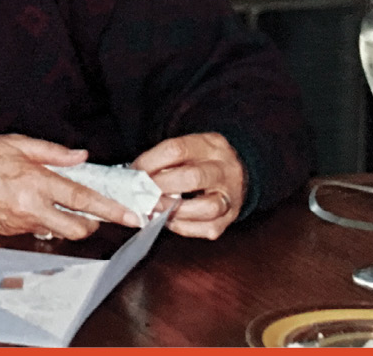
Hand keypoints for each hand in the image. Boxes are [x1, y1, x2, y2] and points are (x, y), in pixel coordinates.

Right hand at [0, 135, 141, 238]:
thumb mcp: (16, 143)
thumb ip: (52, 151)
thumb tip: (80, 156)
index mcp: (35, 183)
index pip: (82, 200)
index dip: (110, 210)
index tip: (130, 217)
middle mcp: (31, 208)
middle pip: (77, 229)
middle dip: (92, 223)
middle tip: (92, 210)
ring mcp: (20, 224)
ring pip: (58, 233)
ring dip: (66, 222)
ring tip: (58, 203)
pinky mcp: (10, 232)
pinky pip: (37, 231)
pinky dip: (43, 221)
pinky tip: (33, 205)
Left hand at [130, 133, 244, 239]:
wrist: (240, 172)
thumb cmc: (202, 160)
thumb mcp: (189, 148)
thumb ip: (164, 160)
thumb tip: (131, 178)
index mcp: (210, 145)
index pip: (177, 150)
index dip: (150, 161)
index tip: (134, 171)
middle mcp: (225, 170)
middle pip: (193, 177)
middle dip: (161, 186)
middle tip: (142, 192)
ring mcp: (231, 196)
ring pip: (207, 207)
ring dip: (174, 210)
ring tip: (154, 208)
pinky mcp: (231, 218)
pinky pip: (208, 228)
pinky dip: (183, 226)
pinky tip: (168, 220)